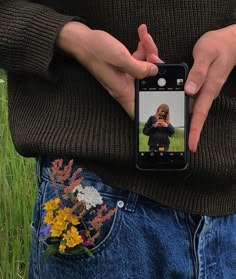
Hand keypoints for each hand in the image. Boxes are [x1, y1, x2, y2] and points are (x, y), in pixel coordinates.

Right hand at [57, 22, 162, 117]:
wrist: (82, 41)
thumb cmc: (96, 51)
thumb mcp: (121, 59)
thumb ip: (140, 68)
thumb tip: (154, 71)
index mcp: (123, 90)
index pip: (137, 109)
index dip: (149, 110)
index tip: (160, 102)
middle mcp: (124, 86)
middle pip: (147, 83)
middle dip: (154, 67)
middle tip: (152, 53)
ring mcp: (124, 77)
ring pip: (144, 68)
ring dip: (148, 51)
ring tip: (144, 36)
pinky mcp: (124, 67)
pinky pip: (138, 60)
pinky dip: (142, 49)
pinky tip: (142, 36)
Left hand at [185, 24, 235, 151]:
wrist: (230, 41)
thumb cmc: (219, 46)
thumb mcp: (206, 54)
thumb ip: (198, 73)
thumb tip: (189, 90)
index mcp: (208, 88)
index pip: (200, 113)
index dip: (195, 130)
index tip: (192, 145)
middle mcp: (206, 92)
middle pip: (195, 116)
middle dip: (188, 132)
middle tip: (179, 145)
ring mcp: (203, 90)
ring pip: (192, 109)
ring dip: (185, 122)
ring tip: (175, 133)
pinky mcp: (200, 86)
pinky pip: (190, 100)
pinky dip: (182, 107)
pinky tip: (174, 110)